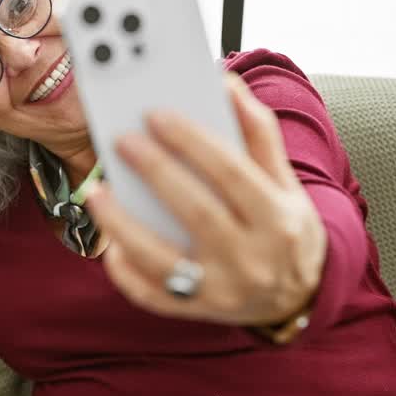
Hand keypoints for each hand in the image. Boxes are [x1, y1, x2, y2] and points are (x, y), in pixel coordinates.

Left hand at [85, 72, 326, 325]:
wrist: (299, 297)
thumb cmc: (284, 227)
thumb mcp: (286, 182)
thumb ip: (258, 134)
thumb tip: (225, 83)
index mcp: (277, 219)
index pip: (231, 173)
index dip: (191, 141)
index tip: (154, 113)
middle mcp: (252, 259)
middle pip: (197, 212)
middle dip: (156, 173)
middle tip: (121, 141)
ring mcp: (222, 291)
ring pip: (164, 260)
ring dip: (123, 226)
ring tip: (96, 192)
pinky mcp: (197, 312)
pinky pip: (152, 295)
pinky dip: (126, 270)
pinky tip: (108, 241)